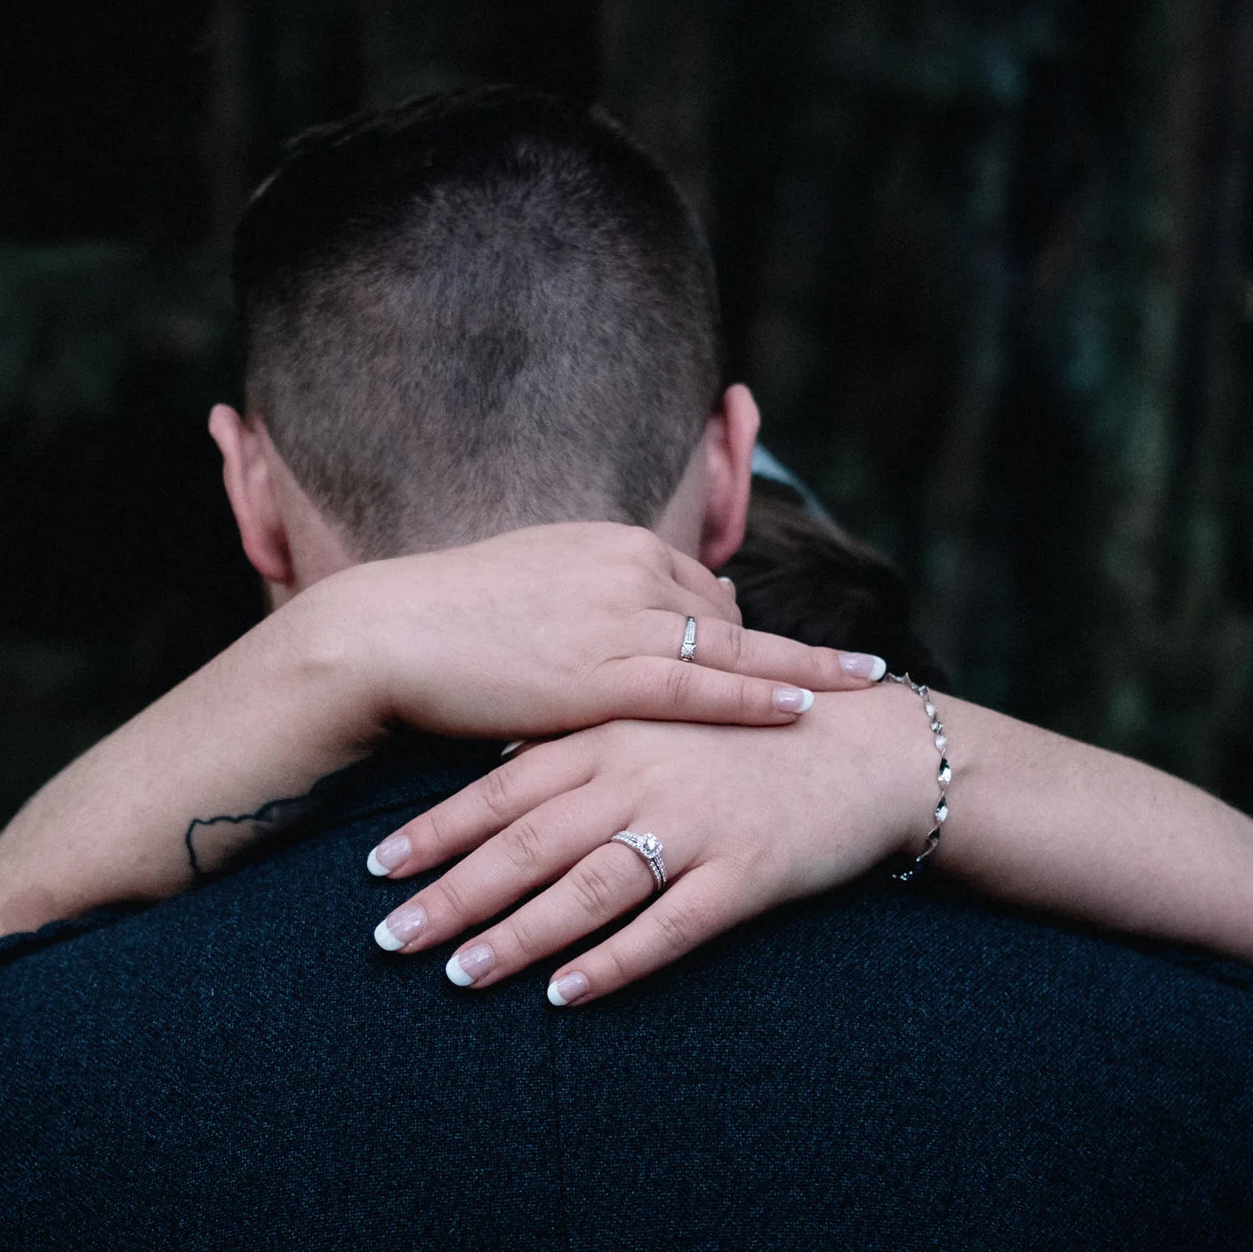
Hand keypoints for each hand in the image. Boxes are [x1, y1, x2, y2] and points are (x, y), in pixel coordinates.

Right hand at [293, 522, 887, 744]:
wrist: (384, 635)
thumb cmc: (441, 623)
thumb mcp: (527, 588)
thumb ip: (580, 602)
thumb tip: (600, 630)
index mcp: (611, 542)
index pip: (699, 584)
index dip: (736, 626)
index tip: (777, 649)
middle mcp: (628, 569)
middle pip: (730, 614)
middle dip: (784, 648)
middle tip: (857, 674)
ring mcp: (621, 619)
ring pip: (734, 648)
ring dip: (805, 669)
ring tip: (868, 685)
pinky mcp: (605, 675)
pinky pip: (702, 688)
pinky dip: (759, 696)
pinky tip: (804, 709)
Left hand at [359, 685, 939, 999]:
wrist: (869, 750)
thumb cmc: (751, 734)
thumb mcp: (659, 717)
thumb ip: (582, 743)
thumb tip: (495, 764)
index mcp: (614, 733)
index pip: (504, 786)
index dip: (439, 831)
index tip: (378, 869)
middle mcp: (644, 775)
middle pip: (529, 843)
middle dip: (453, 894)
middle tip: (389, 939)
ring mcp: (695, 826)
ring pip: (587, 888)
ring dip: (518, 936)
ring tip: (459, 977)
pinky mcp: (745, 875)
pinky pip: (668, 928)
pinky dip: (613, 963)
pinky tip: (565, 997)